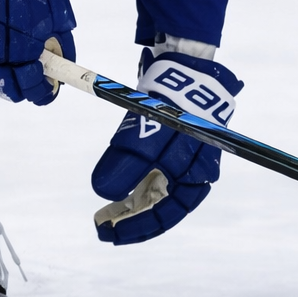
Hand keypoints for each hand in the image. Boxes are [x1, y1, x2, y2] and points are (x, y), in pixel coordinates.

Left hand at [90, 48, 242, 244]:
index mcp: (196, 176)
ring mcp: (183, 158)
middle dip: (131, 219)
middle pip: (161, 207)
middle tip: (100, 225)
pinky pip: (153, 172)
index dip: (137, 228)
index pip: (167, 214)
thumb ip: (129, 162)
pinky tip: (116, 185)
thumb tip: (104, 193)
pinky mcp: (172, 144)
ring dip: (130, 203)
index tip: (108, 232)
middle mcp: (193, 172)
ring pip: (155, 191)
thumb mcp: (150, 131)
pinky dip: (134, 181)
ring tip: (104, 209)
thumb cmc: (175, 101)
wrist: (186, 64)